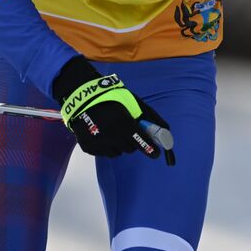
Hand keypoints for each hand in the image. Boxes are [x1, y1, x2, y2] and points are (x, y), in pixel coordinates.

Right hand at [53, 56, 174, 163]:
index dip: (150, 149)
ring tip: (114, 131)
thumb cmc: (113, 99)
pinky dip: (107, 146)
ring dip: (120, 145)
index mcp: (123, 123)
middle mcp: (110, 135)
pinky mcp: (88, 147)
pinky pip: (104, 153)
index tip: (156, 153)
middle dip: (133, 142)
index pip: (141, 143)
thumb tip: (166, 130)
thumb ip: (151, 117)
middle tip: (129, 133)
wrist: (83, 97)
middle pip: (131, 149)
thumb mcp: (134, 103)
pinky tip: (103, 134)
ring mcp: (97, 142)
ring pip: (118, 153)